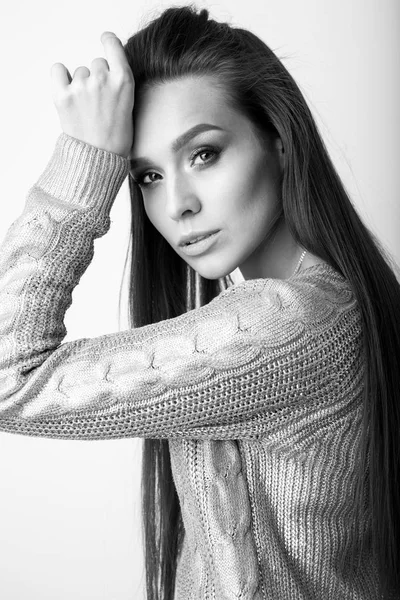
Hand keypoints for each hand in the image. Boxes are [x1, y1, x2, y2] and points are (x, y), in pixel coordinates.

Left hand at [50, 32, 134, 157]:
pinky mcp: (62, 95)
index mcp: (123, 81)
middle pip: (96, 64)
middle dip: (97, 78)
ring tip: (86, 108)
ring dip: (81, 84)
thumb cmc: (116, 138)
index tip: (106, 41)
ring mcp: (81, 87)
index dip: (108, 41)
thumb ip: (118, 83)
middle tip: (99, 102)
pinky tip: (68, 91)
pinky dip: (60, 77)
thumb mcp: (129, 105)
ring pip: (79, 72)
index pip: (113, 44)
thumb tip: (104, 70)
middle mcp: (102, 79)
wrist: (100, 159)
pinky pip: (58, 71)